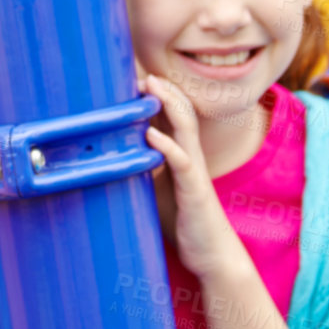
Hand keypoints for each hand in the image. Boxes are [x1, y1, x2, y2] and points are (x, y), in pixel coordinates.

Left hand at [141, 73, 246, 280]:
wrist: (213, 256)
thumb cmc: (185, 223)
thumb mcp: (158, 192)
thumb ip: (144, 173)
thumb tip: (115, 161)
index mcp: (183, 157)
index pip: (173, 118)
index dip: (158, 97)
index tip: (136, 80)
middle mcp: (191, 159)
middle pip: (182, 113)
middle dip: (165, 90)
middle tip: (142, 72)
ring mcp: (194, 174)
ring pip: (186, 130)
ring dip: (169, 105)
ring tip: (151, 87)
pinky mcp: (194, 193)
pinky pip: (182, 163)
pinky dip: (167, 145)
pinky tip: (151, 134)